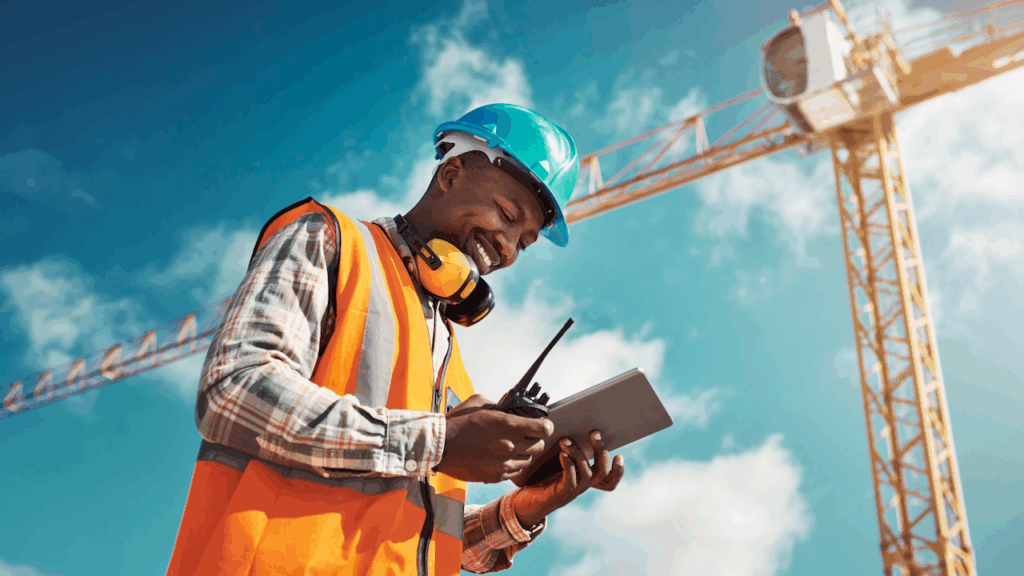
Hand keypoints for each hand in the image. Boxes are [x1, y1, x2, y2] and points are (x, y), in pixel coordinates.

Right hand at [433, 394, 553, 482]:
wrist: (439, 447)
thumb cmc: (457, 423)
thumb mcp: (479, 403)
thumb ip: (499, 405)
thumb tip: (510, 409)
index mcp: (506, 426)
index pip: (543, 429)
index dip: (545, 426)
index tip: (541, 425)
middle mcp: (508, 446)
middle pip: (539, 446)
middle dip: (535, 439)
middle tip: (527, 435)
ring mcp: (502, 464)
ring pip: (528, 461)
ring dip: (525, 453)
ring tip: (512, 447)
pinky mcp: (495, 476)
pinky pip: (514, 472)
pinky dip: (512, 464)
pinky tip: (502, 457)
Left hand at [511, 430, 624, 527]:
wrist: (525, 503)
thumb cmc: (541, 480)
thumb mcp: (558, 465)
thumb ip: (569, 453)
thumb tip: (571, 430)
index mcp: (585, 481)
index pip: (609, 482)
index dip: (618, 472)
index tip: (619, 455)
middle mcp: (583, 487)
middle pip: (602, 471)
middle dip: (600, 450)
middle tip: (594, 433)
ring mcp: (573, 491)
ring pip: (587, 472)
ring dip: (578, 453)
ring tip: (565, 442)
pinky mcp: (560, 494)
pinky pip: (571, 480)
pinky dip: (568, 465)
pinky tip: (562, 454)